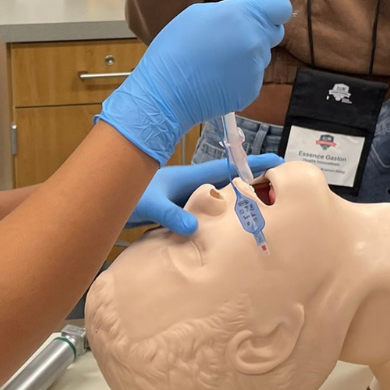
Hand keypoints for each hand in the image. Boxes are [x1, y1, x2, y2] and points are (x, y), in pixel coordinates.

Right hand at [97, 0, 290, 164]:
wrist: (166, 92)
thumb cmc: (175, 47)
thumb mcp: (199, 14)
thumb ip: (235, 3)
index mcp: (243, 16)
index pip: (281, 6)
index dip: (272, 8)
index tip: (260, 10)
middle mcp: (255, 41)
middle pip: (274, 32)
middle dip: (259, 30)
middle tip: (230, 36)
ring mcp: (256, 68)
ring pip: (262, 55)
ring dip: (247, 54)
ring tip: (216, 60)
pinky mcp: (252, 90)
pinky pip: (252, 76)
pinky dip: (240, 75)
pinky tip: (217, 77)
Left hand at [127, 154, 281, 234]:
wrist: (106, 198)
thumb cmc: (127, 195)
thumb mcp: (149, 205)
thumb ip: (171, 215)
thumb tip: (193, 228)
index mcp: (190, 177)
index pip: (227, 168)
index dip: (252, 164)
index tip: (278, 160)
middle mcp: (192, 185)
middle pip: (230, 182)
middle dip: (254, 182)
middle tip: (283, 187)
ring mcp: (187, 198)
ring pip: (221, 197)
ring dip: (240, 200)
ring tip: (266, 208)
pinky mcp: (181, 211)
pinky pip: (208, 212)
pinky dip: (223, 217)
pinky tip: (232, 229)